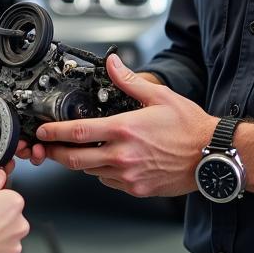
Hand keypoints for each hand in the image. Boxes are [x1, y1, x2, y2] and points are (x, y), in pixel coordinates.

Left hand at [27, 55, 216, 197]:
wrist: (211, 156)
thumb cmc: (189, 127)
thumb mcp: (159, 96)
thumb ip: (130, 80)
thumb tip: (113, 64)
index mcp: (124, 130)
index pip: (77, 133)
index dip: (54, 132)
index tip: (42, 130)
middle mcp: (123, 156)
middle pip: (75, 159)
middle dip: (55, 153)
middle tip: (45, 147)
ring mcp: (128, 176)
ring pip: (91, 172)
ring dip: (80, 162)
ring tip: (75, 151)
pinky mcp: (136, 188)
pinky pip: (108, 181)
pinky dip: (101, 172)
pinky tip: (106, 161)